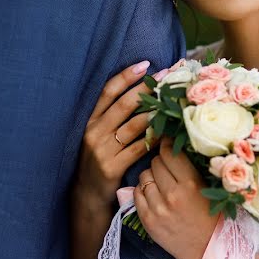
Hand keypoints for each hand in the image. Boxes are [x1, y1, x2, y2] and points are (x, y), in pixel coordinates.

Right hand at [72, 61, 166, 213]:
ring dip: (154, 112)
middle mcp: (94, 132)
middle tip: (166, 77)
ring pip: (133, 125)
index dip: (126, 76)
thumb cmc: (99, 160)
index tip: (145, 64)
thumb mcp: (98, 136)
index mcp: (90, 121)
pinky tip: (168, 131)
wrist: (87, 195)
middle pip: (123, 104)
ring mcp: (102, 150)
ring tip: (171, 101)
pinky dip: (154, 139)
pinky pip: (138, 149)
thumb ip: (113, 117)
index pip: (107, 92)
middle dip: (146, 88)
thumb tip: (142, 93)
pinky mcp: (111, 167)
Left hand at [133, 137, 219, 258]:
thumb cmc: (214, 219)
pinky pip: (136, 194)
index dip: (167, 145)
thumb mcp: (209, 190)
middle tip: (168, 166)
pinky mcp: (147, 221)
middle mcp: (172, 195)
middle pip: (155, 163)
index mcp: (191, 185)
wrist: (209, 252)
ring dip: (151, 176)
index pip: (169, 153)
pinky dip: (143, 191)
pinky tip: (154, 195)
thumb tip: (172, 147)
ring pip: (144, 176)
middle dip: (160, 161)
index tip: (168, 143)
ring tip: (162, 182)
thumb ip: (190, 170)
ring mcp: (157, 209)